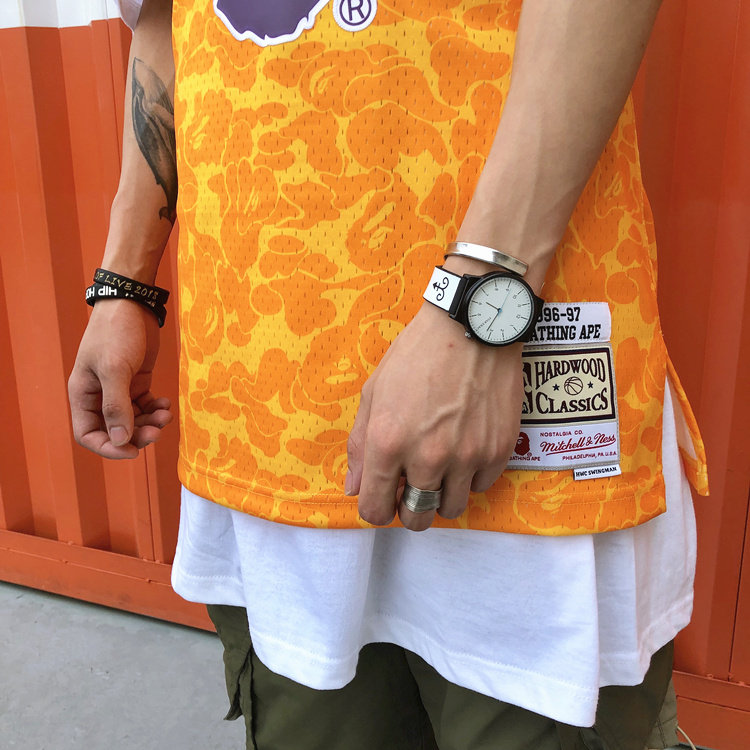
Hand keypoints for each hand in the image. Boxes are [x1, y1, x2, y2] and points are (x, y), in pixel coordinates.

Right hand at [68, 299, 172, 458]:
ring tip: (166, 413)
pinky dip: (156, 408)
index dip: (108, 448)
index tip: (132, 451)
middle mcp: (98, 395)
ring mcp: (118, 389)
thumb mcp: (115, 370)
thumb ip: (117, 406)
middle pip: (115, 430)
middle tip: (158, 431)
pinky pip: (145, 405)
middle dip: (137, 435)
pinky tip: (166, 403)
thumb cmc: (116, 333)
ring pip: (134, 420)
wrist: (133, 304)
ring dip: (150, 422)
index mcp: (83, 395)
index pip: (88, 434)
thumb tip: (120, 440)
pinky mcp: (136, 381)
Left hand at [346, 302, 523, 530]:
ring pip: (451, 509)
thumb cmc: (417, 354)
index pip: (375, 511)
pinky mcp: (498, 451)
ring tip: (441, 463)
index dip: (375, 509)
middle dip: (409, 509)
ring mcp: (467, 457)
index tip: (383, 496)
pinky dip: (471, 475)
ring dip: (441, 494)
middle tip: (412, 485)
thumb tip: (353, 489)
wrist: (472, 326)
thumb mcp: (374, 392)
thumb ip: (359, 445)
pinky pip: (481, 486)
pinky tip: (466, 446)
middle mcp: (427, 457)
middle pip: (416, 519)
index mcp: (388, 443)